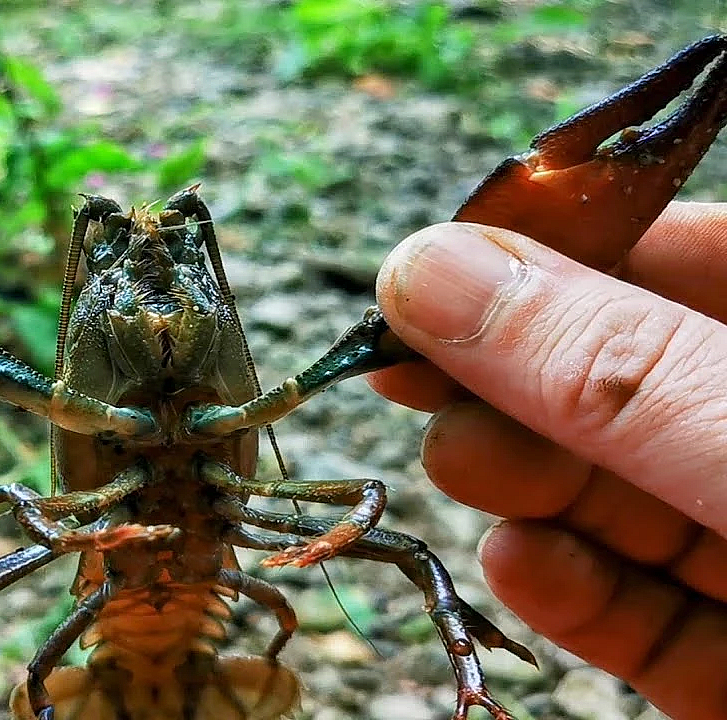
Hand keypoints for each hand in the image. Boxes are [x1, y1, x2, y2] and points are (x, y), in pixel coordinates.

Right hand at [371, 201, 726, 719]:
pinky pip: (650, 619)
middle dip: (520, 383)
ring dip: (531, 486)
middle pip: (632, 385)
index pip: (677, 259)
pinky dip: (576, 593)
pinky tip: (521, 564)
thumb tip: (428, 271)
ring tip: (463, 469)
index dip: (549, 252)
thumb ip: (607, 370)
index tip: (425, 271)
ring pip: (628, 503)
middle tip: (417, 382)